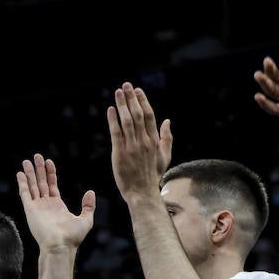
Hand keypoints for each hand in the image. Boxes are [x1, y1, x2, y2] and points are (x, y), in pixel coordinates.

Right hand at [16, 153, 95, 252]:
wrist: (60, 246)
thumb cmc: (72, 237)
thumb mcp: (86, 220)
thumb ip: (88, 206)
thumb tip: (90, 192)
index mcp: (57, 206)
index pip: (52, 186)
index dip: (50, 173)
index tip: (49, 161)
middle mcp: (45, 205)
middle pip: (41, 183)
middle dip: (39, 169)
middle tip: (36, 156)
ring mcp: (37, 207)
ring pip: (32, 186)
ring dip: (29, 173)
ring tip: (26, 161)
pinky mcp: (30, 210)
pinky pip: (25, 194)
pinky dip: (22, 183)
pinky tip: (20, 174)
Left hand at [107, 83, 168, 201]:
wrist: (142, 193)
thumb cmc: (152, 175)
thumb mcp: (164, 157)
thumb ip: (167, 138)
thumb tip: (168, 121)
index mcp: (154, 141)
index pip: (149, 116)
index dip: (143, 101)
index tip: (137, 90)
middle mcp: (144, 141)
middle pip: (137, 115)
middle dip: (132, 98)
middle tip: (126, 85)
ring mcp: (132, 147)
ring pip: (127, 121)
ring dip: (122, 105)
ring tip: (118, 92)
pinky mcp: (120, 153)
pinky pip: (116, 133)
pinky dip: (113, 120)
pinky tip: (111, 109)